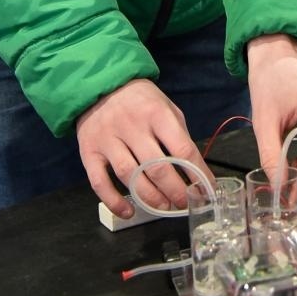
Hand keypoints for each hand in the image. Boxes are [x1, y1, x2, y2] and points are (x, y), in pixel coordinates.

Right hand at [75, 78, 212, 217]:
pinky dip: (113, 201)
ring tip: (164, 207)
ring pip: (130, 176)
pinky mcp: (89, 151)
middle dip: (175, 191)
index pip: (182, 149)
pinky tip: (128, 211)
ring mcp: (108, 139)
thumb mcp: (166, 107)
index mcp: (157, 113)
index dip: (198, 173)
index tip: (207, 189)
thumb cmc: (140, 100)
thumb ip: (178, 135)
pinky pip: (99, 182)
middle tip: (186, 203)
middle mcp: (132, 126)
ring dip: (150, 198)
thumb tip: (194, 169)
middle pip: (157, 167)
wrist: (101, 84)